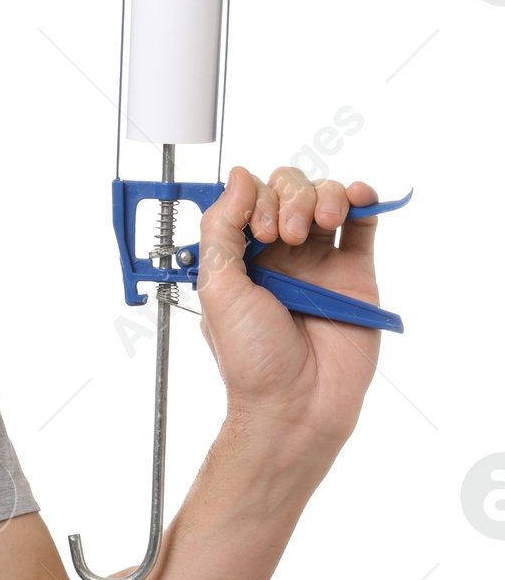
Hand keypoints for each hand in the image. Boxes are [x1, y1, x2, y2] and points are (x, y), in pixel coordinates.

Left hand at [196, 165, 382, 445]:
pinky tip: (357, 198)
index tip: (259, 229)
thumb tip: (237, 175)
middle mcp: (279, 253)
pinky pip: (362, 224)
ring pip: (325, 198)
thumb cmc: (250, 357)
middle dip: (289, 197)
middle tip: (287, 234)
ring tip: (320, 224)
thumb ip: (221, 229)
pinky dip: (362, 199)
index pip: (249, 197)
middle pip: (289, 189)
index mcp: (240, 254)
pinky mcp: (354, 274)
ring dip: (323, 195)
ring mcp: (319, 261)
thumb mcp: (217, 288)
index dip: (255, 199)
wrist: (294, 404)